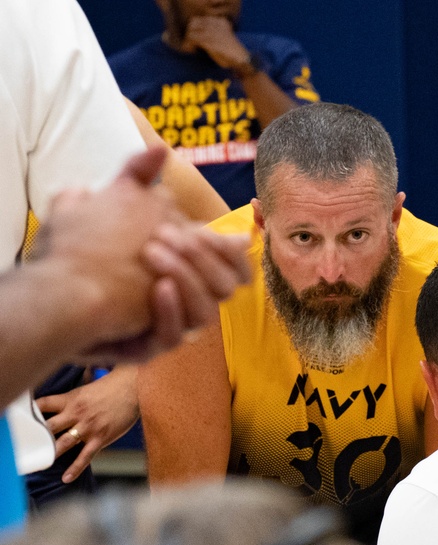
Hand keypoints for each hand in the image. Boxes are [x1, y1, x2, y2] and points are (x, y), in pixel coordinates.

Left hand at [35, 366, 139, 482]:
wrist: (134, 388)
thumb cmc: (111, 388)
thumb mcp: (85, 391)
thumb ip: (71, 401)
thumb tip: (60, 409)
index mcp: (70, 399)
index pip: (42, 405)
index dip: (30, 413)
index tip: (24, 422)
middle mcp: (75, 413)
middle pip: (48, 427)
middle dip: (37, 437)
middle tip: (29, 447)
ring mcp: (88, 427)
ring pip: (62, 443)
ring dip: (51, 453)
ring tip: (42, 463)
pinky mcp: (101, 437)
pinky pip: (85, 456)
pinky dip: (75, 468)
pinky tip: (66, 478)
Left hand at [36, 147, 250, 363]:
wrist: (46, 295)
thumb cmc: (79, 254)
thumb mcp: (109, 210)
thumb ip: (136, 180)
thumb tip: (160, 148)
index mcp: (186, 270)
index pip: (233, 265)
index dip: (234, 250)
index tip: (230, 232)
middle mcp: (184, 300)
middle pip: (226, 286)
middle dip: (203, 258)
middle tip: (165, 235)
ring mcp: (168, 324)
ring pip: (206, 313)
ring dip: (187, 280)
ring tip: (153, 255)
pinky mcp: (149, 346)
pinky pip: (174, 337)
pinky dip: (171, 311)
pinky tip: (156, 288)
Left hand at [183, 16, 251, 69]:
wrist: (242, 61)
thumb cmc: (233, 54)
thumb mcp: (224, 39)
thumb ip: (213, 34)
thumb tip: (198, 35)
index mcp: (221, 22)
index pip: (201, 20)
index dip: (195, 28)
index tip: (195, 38)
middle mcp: (216, 24)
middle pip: (194, 23)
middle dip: (190, 33)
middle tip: (191, 43)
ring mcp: (212, 32)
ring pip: (191, 31)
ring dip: (188, 40)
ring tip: (191, 47)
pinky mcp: (208, 41)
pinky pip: (192, 39)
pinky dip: (189, 45)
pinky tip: (191, 51)